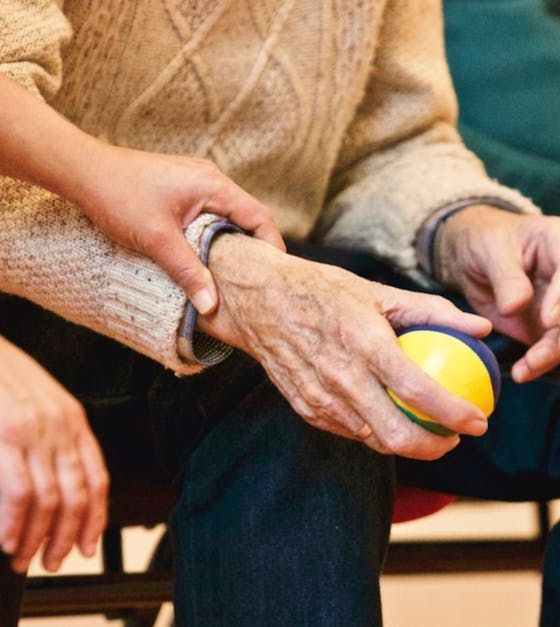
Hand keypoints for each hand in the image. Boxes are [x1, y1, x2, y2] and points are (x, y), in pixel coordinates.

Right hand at [0, 337, 108, 572]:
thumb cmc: (3, 377)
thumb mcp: (39, 404)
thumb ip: (51, 441)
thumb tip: (49, 493)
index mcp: (74, 420)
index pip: (97, 478)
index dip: (95, 519)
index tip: (88, 546)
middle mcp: (63, 426)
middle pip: (77, 495)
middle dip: (65, 537)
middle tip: (50, 561)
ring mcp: (36, 430)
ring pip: (50, 500)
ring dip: (36, 537)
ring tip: (23, 558)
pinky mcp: (8, 433)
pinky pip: (19, 490)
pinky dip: (14, 522)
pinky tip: (7, 539)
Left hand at [74, 143, 284, 313]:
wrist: (83, 171)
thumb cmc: (119, 196)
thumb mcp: (157, 240)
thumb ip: (188, 272)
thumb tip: (211, 305)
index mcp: (213, 185)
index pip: (259, 216)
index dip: (272, 246)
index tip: (274, 275)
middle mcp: (210, 180)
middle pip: (247, 217)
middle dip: (254, 248)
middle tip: (256, 280)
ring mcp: (196, 183)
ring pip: (228, 217)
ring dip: (233, 243)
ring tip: (234, 274)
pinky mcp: (182, 190)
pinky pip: (211, 215)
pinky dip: (215, 236)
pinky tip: (207, 257)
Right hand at [198, 234, 491, 460]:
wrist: (260, 301)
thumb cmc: (321, 291)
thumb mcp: (377, 291)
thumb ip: (432, 311)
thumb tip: (479, 328)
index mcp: (363, 342)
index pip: (418, 390)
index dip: (455, 414)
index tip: (478, 421)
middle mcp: (340, 376)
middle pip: (396, 435)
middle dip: (434, 447)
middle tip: (452, 436)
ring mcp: (319, 397)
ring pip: (373, 440)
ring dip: (405, 442)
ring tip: (423, 428)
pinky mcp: (305, 408)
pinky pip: (348, 432)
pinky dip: (373, 431)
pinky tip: (384, 415)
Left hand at [435, 205, 559, 381]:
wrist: (472, 257)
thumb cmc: (485, 242)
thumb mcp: (490, 250)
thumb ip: (506, 277)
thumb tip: (516, 306)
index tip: (549, 321)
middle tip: (539, 355)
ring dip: (552, 355)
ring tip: (526, 368)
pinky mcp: (549, 327)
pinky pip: (552, 349)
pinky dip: (539, 364)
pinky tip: (523, 372)